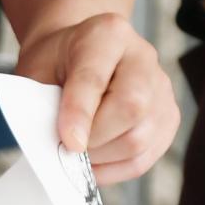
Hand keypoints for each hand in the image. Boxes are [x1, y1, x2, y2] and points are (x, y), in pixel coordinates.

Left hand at [16, 13, 179, 183]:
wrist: (76, 56)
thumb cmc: (54, 66)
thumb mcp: (36, 71)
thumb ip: (41, 102)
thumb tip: (59, 146)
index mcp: (107, 35)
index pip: (95, 78)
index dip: (80, 114)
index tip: (67, 142)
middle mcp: (143, 56)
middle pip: (131, 109)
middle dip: (92, 140)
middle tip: (65, 147)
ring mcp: (162, 88)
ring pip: (139, 139)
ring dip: (100, 157)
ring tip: (77, 150)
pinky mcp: (168, 118)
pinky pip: (143, 158)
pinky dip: (113, 169)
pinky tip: (94, 161)